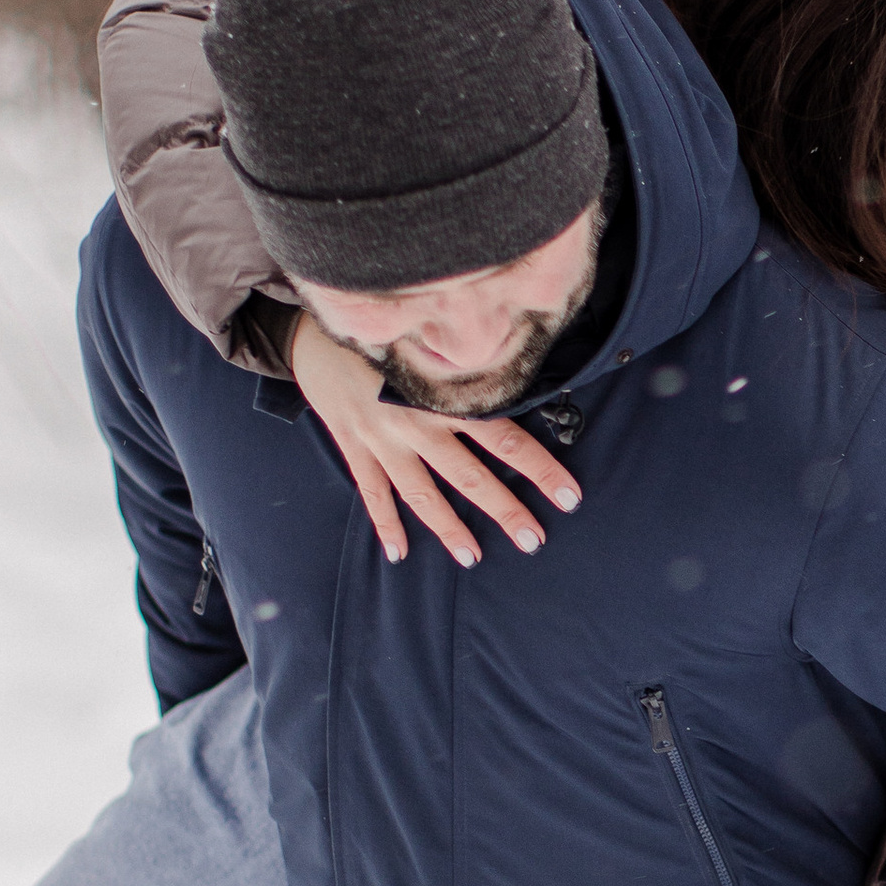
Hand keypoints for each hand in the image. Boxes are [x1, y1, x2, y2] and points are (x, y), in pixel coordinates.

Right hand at [287, 313, 582, 567]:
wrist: (317, 328)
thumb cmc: (388, 335)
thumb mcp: (431, 349)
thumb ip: (466, 378)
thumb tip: (520, 395)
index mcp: (443, 397)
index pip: (505, 438)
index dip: (539, 468)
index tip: (569, 496)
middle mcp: (416, 423)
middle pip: (470, 476)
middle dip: (504, 511)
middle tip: (534, 539)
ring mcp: (382, 439)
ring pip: (422, 493)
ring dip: (449, 528)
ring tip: (472, 557)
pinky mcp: (353, 446)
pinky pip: (372, 493)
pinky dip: (385, 523)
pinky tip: (399, 553)